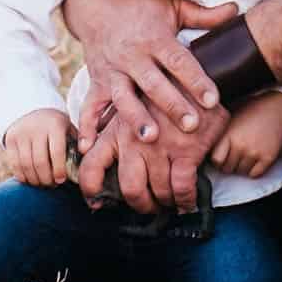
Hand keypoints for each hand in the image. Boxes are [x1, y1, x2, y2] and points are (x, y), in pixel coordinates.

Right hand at [2, 109, 70, 186]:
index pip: (56, 152)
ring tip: (42, 184)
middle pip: (39, 162)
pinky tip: (30, 180)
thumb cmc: (56, 126)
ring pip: (26, 165)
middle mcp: (36, 128)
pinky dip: (22, 176)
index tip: (61, 180)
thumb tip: (85, 166)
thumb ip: (77, 145)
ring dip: (34, 179)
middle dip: (46, 178)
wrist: (32, 109)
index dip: (59, 170)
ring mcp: (21, 133)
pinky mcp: (10, 139)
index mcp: (54, 125)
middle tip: (52, 185)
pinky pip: (14, 164)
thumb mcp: (68, 129)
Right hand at [62, 0, 239, 149]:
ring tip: (149, 138)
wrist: (96, 0)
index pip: (178, 62)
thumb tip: (235, 10)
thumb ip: (203, 14)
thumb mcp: (172, 5)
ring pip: (123, 97)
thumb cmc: (142, 4)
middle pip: (153, 83)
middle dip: (171, 105)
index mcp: (155, 38)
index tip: (213, 99)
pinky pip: (89, 105)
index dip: (196, 80)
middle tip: (190, 125)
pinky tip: (89, 147)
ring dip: (135, 118)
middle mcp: (133, 56)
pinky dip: (87, 126)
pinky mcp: (96, 81)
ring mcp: (112, 71)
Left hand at [77, 94, 229, 214]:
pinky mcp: (186, 149)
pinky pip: (182, 188)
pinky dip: (186, 199)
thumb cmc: (156, 94)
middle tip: (151, 205)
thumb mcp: (125, 103)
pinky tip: (188, 199)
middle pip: (131, 189)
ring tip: (172, 200)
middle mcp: (133, 140)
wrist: (191, 75)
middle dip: (142, 204)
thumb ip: (106, 124)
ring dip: (167, 202)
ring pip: (159, 191)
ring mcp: (160, 146)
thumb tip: (89, 149)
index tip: (98, 203)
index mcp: (115, 130)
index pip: (92, 166)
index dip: (92, 190)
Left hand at [209, 91, 281, 178]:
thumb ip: (220, 133)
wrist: (279, 108)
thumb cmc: (253, 110)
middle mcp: (241, 145)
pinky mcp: (268, 158)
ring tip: (246, 153)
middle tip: (235, 155)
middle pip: (227, 169)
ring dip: (242, 167)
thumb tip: (205, 146)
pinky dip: (254, 170)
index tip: (221, 156)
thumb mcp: (231, 117)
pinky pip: (255, 174)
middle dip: (229, 164)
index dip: (217, 160)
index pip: (215, 160)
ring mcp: (255, 153)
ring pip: (241, 173)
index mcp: (229, 134)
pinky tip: (255, 158)